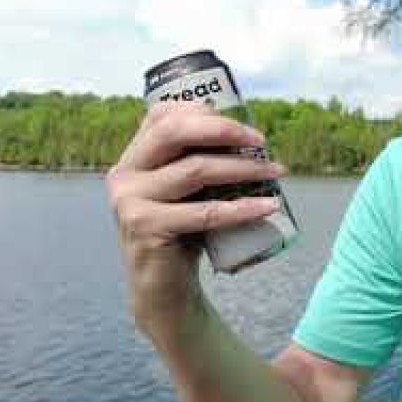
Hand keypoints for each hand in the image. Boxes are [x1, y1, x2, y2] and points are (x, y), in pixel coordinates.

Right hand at [106, 101, 284, 345]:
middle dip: (222, 130)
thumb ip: (201, 162)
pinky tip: (268, 206)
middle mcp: (126, 173)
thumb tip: (252, 139)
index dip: (203, 112)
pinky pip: (203, 212)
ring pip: (194, 170)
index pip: (162, 115)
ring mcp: (130, 201)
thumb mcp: (189, 191)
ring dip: (243, 169)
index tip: (243, 126)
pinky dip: (241, 208)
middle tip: (261, 142)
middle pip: (172, 132)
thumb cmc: (184, 233)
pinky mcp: (145, 228)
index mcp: (134, 157)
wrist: (165, 289)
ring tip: (276, 173)